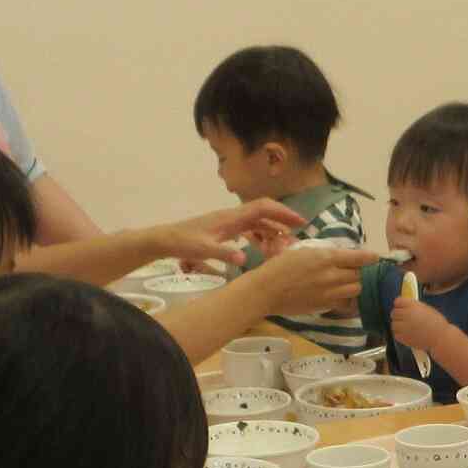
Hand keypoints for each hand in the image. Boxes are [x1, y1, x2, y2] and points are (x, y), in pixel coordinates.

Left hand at [159, 201, 304, 269]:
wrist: (167, 239)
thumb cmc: (184, 242)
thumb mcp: (204, 250)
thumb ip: (224, 253)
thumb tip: (244, 259)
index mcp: (231, 217)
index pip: (263, 208)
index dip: (283, 213)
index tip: (300, 222)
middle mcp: (233, 216)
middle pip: (264, 211)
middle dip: (283, 219)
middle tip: (301, 231)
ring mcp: (230, 221)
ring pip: (258, 221)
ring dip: (273, 229)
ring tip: (285, 244)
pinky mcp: (226, 229)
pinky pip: (249, 228)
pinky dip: (261, 235)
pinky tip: (266, 247)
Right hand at [244, 240, 367, 317]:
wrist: (267, 290)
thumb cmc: (279, 267)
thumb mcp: (302, 251)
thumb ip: (323, 255)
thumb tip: (338, 257)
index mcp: (326, 257)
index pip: (358, 257)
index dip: (369, 257)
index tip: (376, 257)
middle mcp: (332, 275)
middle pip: (359, 274)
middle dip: (358, 271)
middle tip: (353, 269)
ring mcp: (330, 293)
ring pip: (356, 289)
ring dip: (354, 284)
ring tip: (347, 282)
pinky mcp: (325, 306)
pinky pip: (346, 303)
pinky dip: (347, 299)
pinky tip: (341, 295)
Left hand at [388, 273, 445, 358]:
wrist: (440, 338)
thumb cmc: (437, 323)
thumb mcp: (426, 309)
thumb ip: (414, 307)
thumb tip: (406, 307)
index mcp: (412, 305)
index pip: (397, 301)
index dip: (400, 305)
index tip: (402, 308)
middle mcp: (406, 314)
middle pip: (394, 313)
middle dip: (398, 315)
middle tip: (404, 319)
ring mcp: (403, 327)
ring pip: (393, 324)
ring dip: (398, 325)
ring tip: (405, 328)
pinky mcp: (403, 338)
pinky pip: (395, 334)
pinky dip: (399, 334)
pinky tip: (407, 334)